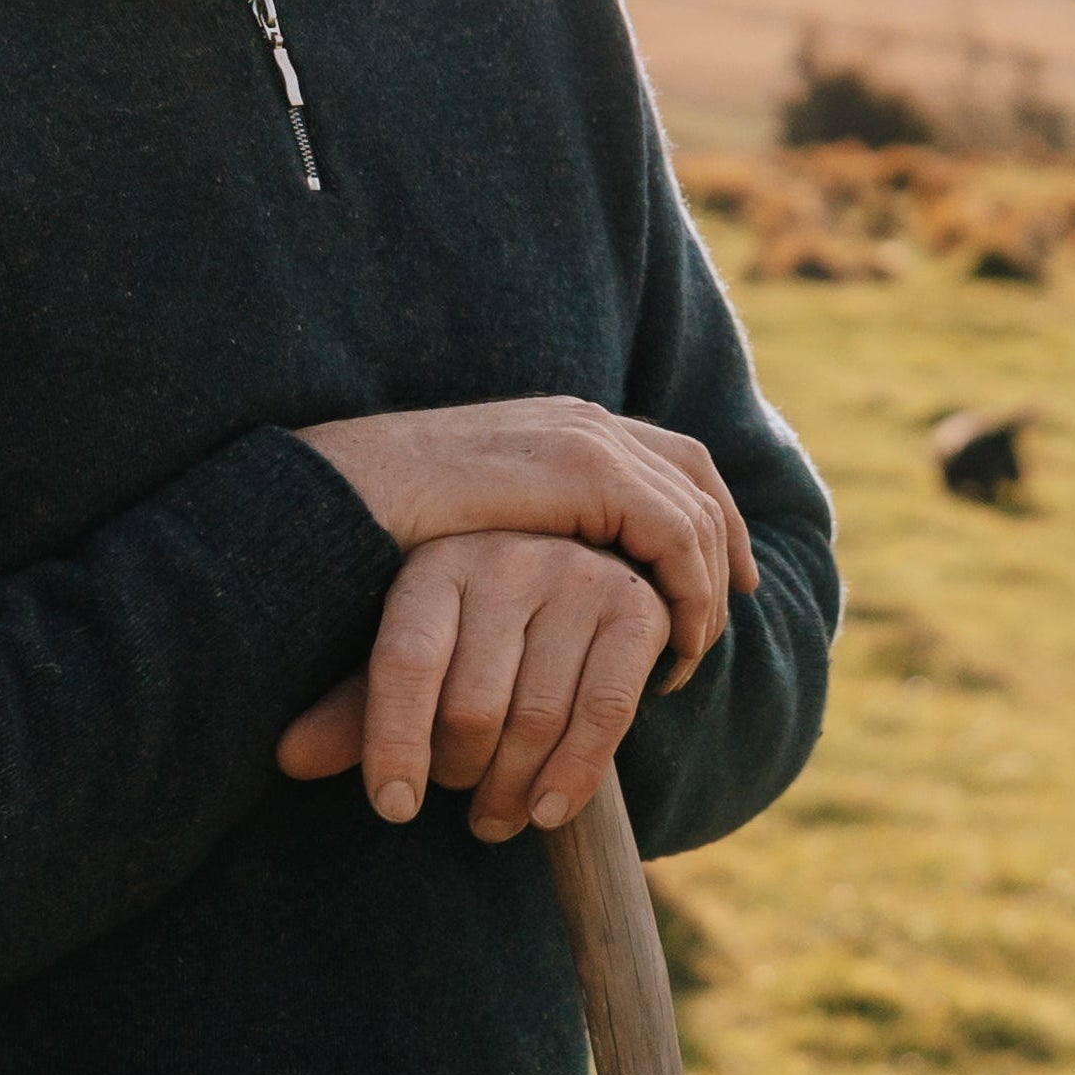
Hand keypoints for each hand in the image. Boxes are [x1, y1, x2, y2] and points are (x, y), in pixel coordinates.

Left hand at [278, 532, 676, 837]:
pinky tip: (548, 813)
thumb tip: (288, 758)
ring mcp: (576, 576)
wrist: (579, 584)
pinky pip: (604, 712)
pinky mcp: (635, 608)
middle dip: (460, 776)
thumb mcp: (413, 665)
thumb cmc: (474, 638)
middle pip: (472, 706)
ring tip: (496, 818)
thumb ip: (357, 712)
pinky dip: (575, 777)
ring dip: (513, 793)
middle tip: (459, 798)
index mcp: (435, 562)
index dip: (393, 744)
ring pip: (536, 718)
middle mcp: (506, 557)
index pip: (404, 661)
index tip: (394, 809)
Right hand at [297, 398, 752, 670]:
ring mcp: (587, 439)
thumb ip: (526, 532)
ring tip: (693, 652)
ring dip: (707, 584)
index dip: (710, 509)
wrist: (338, 499)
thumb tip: (553, 578)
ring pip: (694, 510)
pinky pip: (673, 534)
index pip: (669, 455)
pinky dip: (687, 590)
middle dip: (728, 541)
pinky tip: (674, 644)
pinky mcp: (583, 472)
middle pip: (695, 474)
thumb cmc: (383, 526)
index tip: (723, 571)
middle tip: (735, 608)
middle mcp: (584, 421)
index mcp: (561, 423)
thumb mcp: (476, 524)